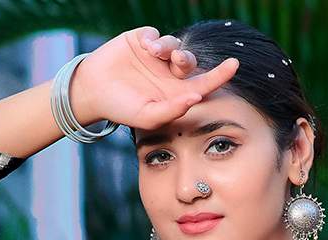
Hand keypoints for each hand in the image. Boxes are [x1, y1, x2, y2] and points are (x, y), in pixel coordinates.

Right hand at [68, 26, 239, 131]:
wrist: (93, 90)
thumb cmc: (121, 109)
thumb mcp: (147, 117)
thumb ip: (172, 110)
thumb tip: (196, 97)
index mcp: (174, 94)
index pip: (203, 84)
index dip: (220, 75)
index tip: (234, 65)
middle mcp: (168, 74)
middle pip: (190, 61)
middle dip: (187, 58)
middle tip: (177, 62)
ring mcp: (156, 57)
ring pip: (174, 44)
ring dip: (168, 46)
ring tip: (153, 52)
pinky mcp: (142, 40)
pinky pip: (155, 33)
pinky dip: (153, 38)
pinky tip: (144, 47)